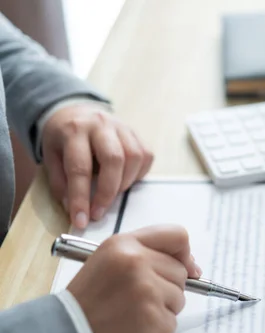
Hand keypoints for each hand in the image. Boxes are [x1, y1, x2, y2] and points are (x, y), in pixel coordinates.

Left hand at [41, 103, 153, 228]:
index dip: (80, 197)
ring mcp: (122, 127)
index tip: (81, 220)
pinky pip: (146, 156)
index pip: (80, 167)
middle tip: (99, 213)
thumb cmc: (63, 139)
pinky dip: (138, 174)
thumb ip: (60, 182)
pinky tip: (125, 180)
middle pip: (114, 159)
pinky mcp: (136, 133)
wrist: (77, 112)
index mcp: (74, 130)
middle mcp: (101, 125)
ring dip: (125, 183)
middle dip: (107, 192)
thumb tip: (73, 208)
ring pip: (134, 157)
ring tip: (112, 195)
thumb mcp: (50, 157)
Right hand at [66, 225, 201, 332]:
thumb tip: (192, 267)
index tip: (188, 267)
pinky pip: (171, 322)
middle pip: (180, 271)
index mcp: (124, 244)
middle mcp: (137, 261)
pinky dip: (157, 330)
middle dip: (168, 288)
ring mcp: (146, 289)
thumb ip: (145, 256)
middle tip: (139, 300)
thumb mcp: (109, 263)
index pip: (177, 235)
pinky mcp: (152, 316)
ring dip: (162, 310)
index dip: (185, 253)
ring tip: (132, 314)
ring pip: (179, 298)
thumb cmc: (88, 303)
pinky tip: (133, 330)